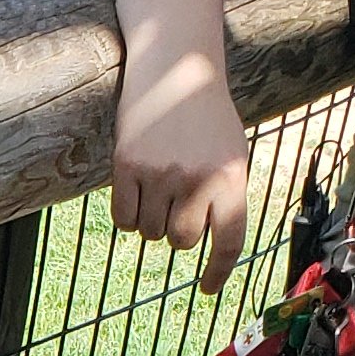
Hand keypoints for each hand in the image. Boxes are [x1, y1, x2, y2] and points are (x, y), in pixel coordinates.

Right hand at [113, 57, 252, 291]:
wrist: (175, 67)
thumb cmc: (206, 116)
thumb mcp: (231, 153)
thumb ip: (224, 197)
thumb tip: (208, 246)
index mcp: (232, 177)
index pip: (229, 240)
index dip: (218, 271)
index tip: (207, 288)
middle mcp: (198, 178)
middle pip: (182, 240)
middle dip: (178, 231)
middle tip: (176, 205)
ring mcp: (161, 173)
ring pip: (150, 232)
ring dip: (151, 220)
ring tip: (157, 188)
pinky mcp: (127, 165)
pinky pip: (123, 219)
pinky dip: (127, 215)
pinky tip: (134, 191)